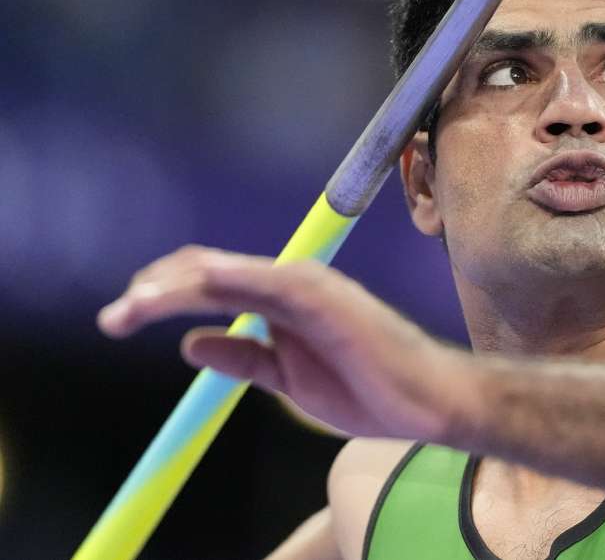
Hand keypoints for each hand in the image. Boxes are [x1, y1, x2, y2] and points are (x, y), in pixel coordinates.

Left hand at [97, 245, 472, 440]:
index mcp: (282, 299)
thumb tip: (189, 342)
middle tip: (113, 318)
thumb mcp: (285, 379)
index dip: (165, 293)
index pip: (213, 280)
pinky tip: (185, 291)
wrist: (424, 400)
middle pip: (207, 270)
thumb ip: (242, 358)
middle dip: (153, 290)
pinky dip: (217, 281)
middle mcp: (289, 281)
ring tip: (128, 309)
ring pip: (221, 272)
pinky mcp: (317, 294)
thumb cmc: (369, 388)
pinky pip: (257, 280)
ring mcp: (303, 283)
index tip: (126, 316)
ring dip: (168, 288)